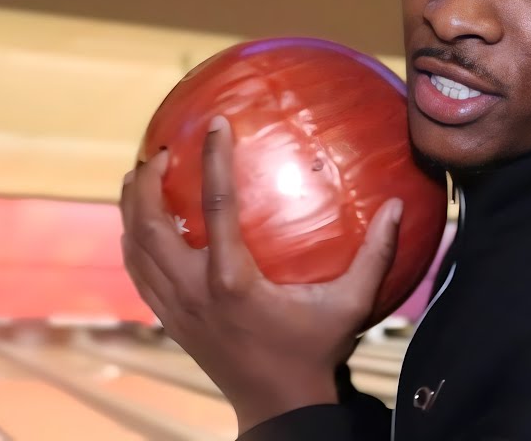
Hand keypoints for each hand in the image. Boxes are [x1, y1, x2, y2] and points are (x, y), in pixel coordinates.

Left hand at [119, 116, 403, 432]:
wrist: (279, 407)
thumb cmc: (317, 351)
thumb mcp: (352, 304)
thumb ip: (376, 254)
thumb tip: (399, 206)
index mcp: (233, 281)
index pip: (216, 205)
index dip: (214, 158)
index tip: (214, 123)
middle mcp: (196, 292)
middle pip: (152, 225)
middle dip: (147, 181)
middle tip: (160, 149)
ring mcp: (177, 309)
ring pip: (135, 249)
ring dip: (131, 208)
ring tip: (139, 174)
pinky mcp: (170, 322)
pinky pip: (138, 274)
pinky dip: (132, 243)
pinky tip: (138, 224)